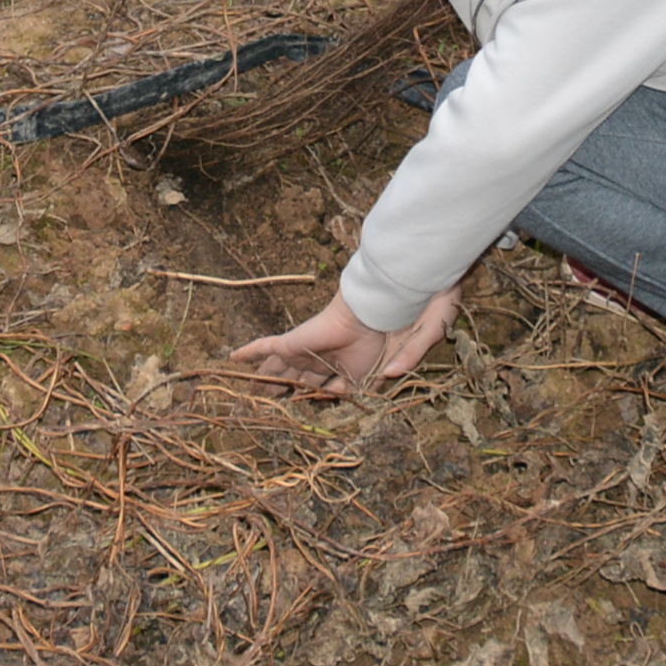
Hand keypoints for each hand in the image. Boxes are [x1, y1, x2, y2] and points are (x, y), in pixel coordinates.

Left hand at [228, 280, 460, 398]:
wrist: (409, 263)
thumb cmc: (426, 294)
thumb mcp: (430, 331)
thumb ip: (413, 356)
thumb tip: (392, 375)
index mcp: (370, 361)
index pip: (344, 385)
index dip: (327, 396)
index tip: (312, 402)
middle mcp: (345, 355)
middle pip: (309, 378)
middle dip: (290, 388)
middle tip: (270, 398)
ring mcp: (328, 343)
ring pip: (289, 367)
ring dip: (268, 376)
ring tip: (246, 387)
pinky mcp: (314, 331)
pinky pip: (277, 344)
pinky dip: (255, 351)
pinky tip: (235, 358)